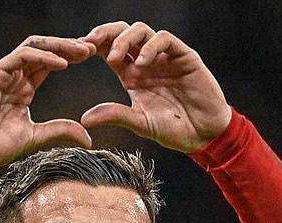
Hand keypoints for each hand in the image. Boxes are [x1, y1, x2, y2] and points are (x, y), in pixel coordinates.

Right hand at [0, 36, 95, 169]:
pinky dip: (43, 57)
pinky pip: (22, 56)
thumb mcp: (37, 138)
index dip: (70, 57)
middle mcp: (14, 76)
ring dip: (60, 46)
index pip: (49, 64)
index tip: (92, 58)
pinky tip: (62, 63)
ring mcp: (4, 72)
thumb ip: (60, 132)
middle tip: (93, 48)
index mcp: (23, 88)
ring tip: (83, 51)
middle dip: (69, 46)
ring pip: (35, 47)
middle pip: (45, 50)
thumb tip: (89, 139)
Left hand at [79, 22, 231, 152]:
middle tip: (88, 44)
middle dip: (105, 34)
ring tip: (116, 57)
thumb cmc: (173, 130)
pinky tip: (142, 63)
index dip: (94, 47)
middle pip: (122, 33)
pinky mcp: (183, 56)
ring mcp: (165, 57)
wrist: (204, 134)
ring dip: (125, 39)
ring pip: (141, 30)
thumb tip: (84, 119)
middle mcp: (146, 61)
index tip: (77, 53)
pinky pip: (165, 40)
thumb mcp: (139, 123)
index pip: (109, 50)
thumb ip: (115, 116)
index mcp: (132, 75)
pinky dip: (151, 47)